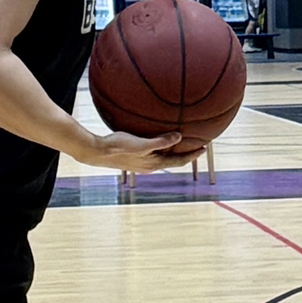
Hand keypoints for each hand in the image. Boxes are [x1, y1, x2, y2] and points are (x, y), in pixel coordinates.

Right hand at [86, 127, 201, 170]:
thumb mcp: (142, 144)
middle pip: (173, 161)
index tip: (204, 148)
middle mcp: (150, 167)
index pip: (179, 161)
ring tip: (180, 143)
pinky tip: (158, 142)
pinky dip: (162, 149)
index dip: (192, 155)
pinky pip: (154, 155)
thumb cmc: (118, 147)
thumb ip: (161, 141)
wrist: (97, 152)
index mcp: (154, 164)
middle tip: (196, 145)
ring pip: (163, 158)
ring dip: (173, 151)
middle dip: (186, 154)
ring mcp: (142, 164)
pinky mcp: (135, 159)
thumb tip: (179, 136)